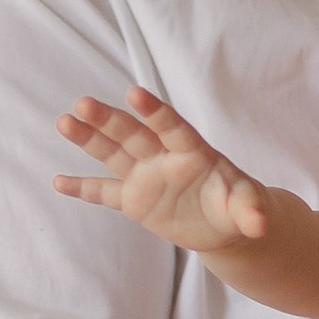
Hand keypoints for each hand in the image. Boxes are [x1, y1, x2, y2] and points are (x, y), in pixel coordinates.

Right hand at [56, 88, 269, 248]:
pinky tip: (58, 181)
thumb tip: (261, 225)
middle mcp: (163, 157)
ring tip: (64, 121)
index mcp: (192, 151)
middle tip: (82, 104)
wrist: (223, 223)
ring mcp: (145, 176)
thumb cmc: (237, 204)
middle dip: (108, 120)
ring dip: (89, 139)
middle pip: (132, 134)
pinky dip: (83, 188)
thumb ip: (251, 210)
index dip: (154, 112)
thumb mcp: (247, 207)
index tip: (134, 93)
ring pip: (113, 153)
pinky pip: (105, 192)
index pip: (171, 127)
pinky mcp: (134, 200)